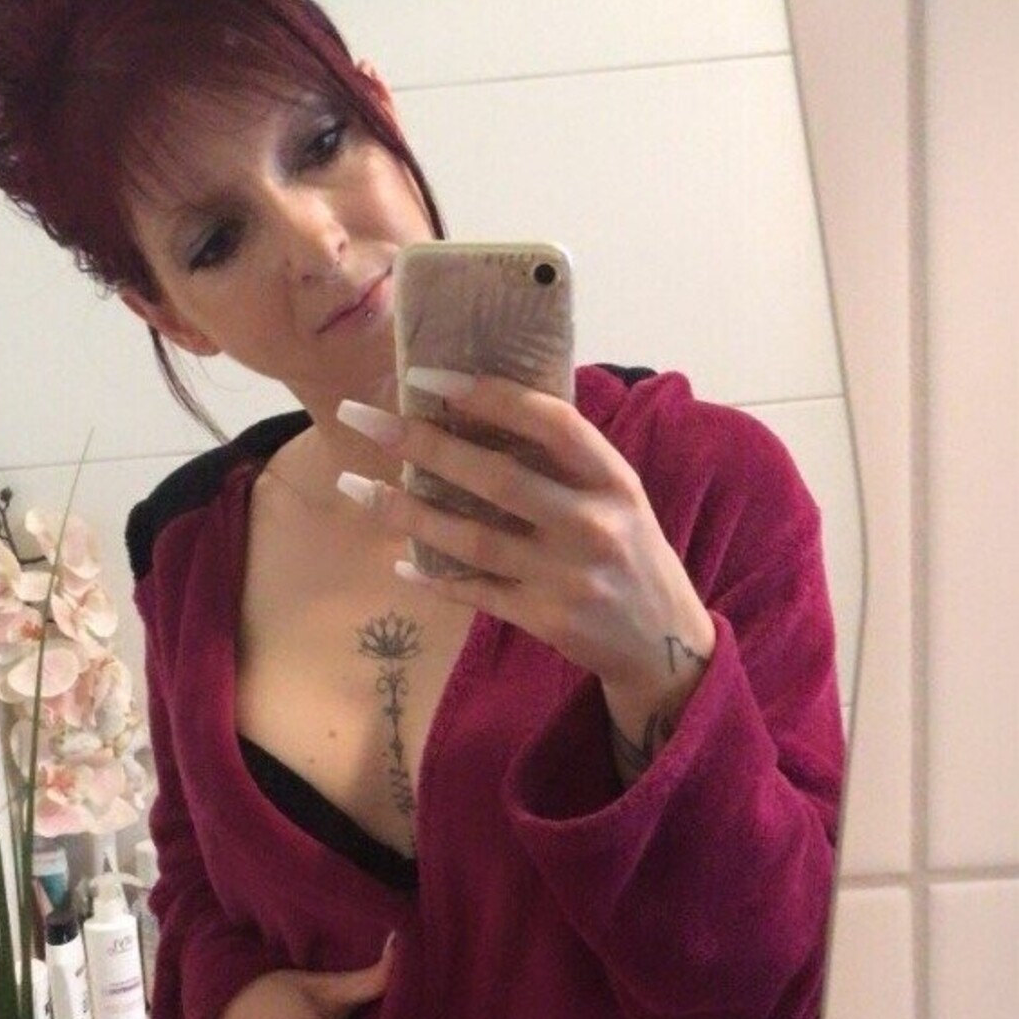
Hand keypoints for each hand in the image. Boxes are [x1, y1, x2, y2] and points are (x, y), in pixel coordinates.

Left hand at [336, 372, 715, 756]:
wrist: (664, 642)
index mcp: (613, 479)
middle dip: (421, 444)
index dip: (487, 394)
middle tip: (361, 417)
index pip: (549, 422)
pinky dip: (436, 579)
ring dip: (406, 512)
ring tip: (355, 488)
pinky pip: (477, 593)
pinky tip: (399, 563)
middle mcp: (592, 524)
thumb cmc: (627, 553)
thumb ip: (563, 461)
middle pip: (495, 477)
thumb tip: (478, 408)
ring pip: (472, 539)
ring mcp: (568, 576)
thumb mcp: (617, 496)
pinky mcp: (547, 619)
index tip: (427, 375)